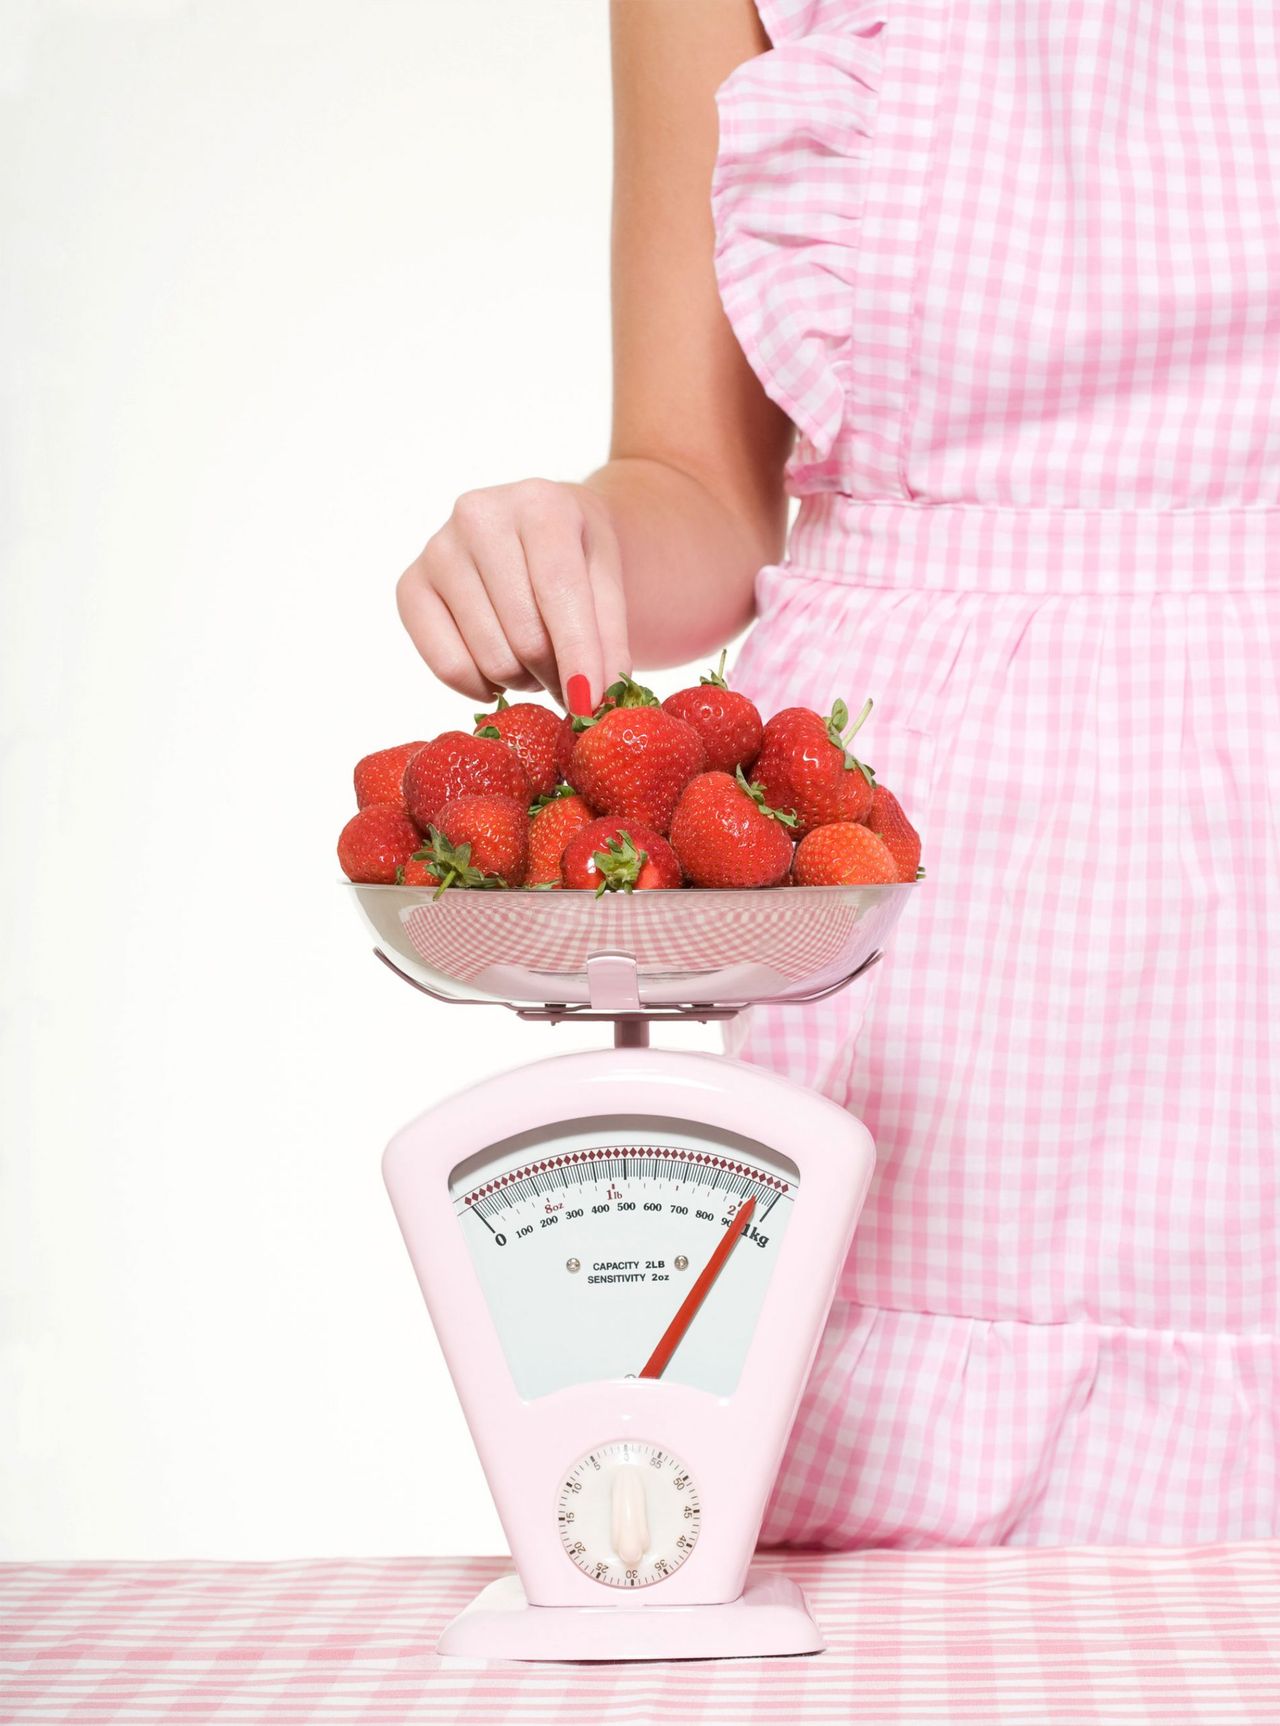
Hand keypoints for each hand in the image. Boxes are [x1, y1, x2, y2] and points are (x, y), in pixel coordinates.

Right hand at [396, 478, 630, 713]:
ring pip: (491, 658)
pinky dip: (482, 687)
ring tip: (536, 659)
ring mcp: (437, 549)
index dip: (579, 656)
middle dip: (555, 673)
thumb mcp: (609, 582)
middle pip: (525, 636)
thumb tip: (594, 705)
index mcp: (538, 504)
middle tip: (568, 675)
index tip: (592, 705)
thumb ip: (609, 640)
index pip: (559, 593)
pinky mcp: (409, 586)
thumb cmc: (578, 556)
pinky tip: (498, 671)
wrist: (539, 528)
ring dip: (524, 680)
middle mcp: (479, 516)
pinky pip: (447, 666)